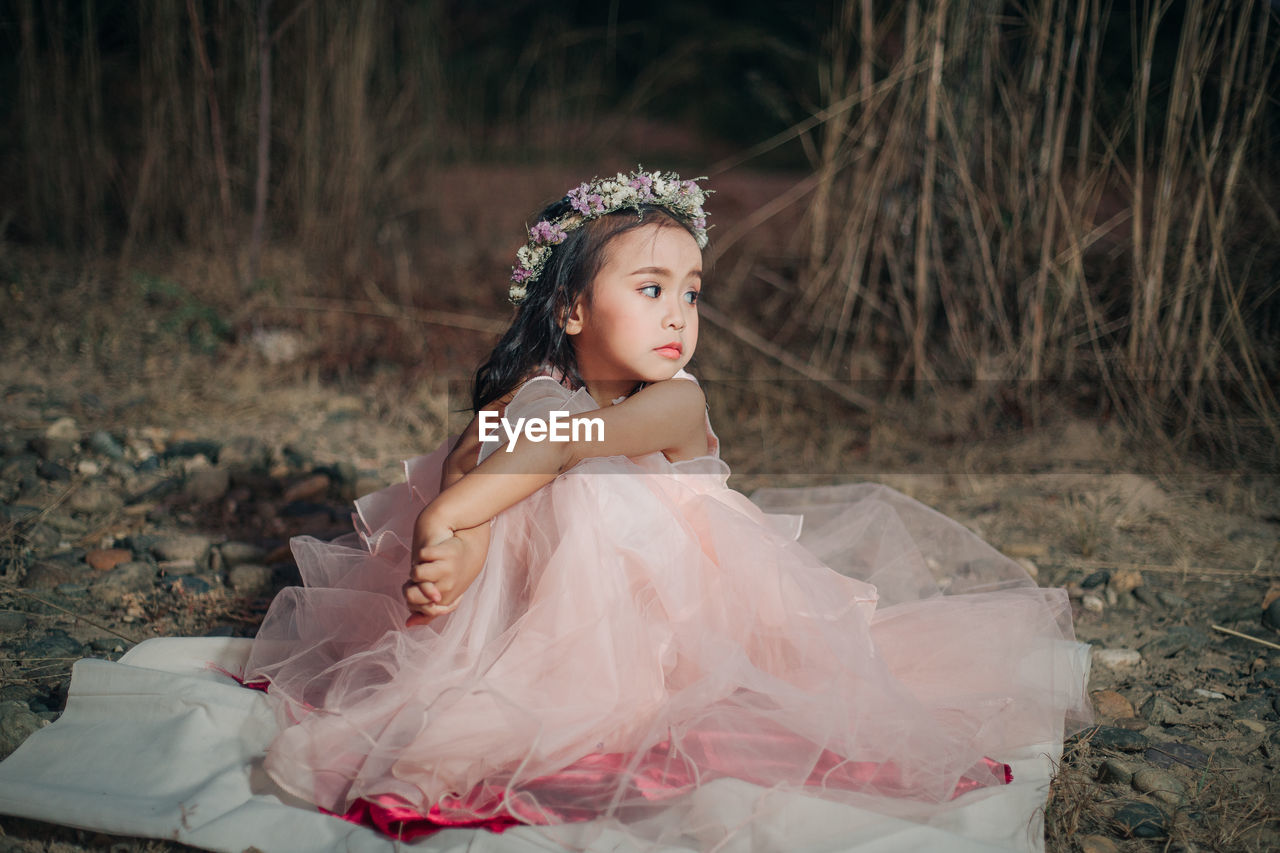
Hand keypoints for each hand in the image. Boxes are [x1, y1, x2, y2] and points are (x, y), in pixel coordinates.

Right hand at [404, 508, 488, 625]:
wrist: (471, 551)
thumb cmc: (453, 576)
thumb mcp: (443, 598)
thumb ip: (426, 613)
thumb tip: (408, 624)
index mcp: (444, 599)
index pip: (413, 605)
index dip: (410, 596)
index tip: (417, 588)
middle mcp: (447, 588)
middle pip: (411, 592)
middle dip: (411, 583)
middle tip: (419, 577)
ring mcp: (448, 570)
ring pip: (416, 573)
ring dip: (417, 566)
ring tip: (425, 564)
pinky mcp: (447, 552)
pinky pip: (423, 554)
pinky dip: (424, 552)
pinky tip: (432, 552)